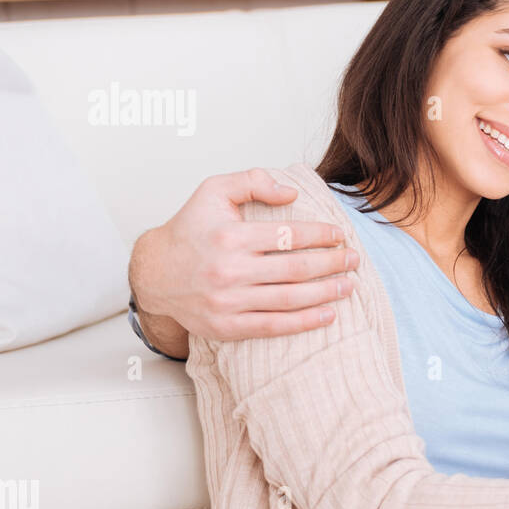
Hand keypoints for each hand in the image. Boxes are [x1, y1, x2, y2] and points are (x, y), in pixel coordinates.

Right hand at [130, 169, 357, 340]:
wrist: (155, 273)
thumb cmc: (190, 230)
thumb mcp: (214, 190)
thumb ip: (253, 181)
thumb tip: (292, 193)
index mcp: (231, 236)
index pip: (289, 236)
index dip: (321, 235)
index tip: (340, 235)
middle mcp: (230, 270)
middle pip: (296, 269)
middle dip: (332, 264)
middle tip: (354, 259)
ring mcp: (228, 302)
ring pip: (290, 299)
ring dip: (326, 293)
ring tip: (349, 285)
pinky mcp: (227, 327)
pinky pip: (274, 326)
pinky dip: (305, 322)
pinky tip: (328, 314)